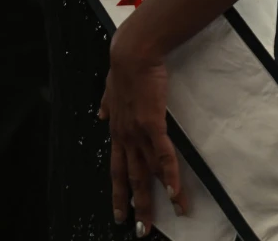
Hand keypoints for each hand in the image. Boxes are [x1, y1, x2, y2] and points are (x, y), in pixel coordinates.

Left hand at [98, 31, 189, 233]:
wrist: (132, 54)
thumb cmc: (124, 68)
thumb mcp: (109, 88)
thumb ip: (106, 104)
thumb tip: (100, 114)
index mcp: (116, 130)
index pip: (116, 168)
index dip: (118, 192)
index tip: (120, 212)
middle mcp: (125, 137)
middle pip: (131, 179)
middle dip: (136, 205)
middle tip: (141, 229)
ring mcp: (138, 133)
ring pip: (147, 173)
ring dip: (156, 198)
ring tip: (169, 217)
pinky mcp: (153, 125)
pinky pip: (163, 156)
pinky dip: (170, 176)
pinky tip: (176, 193)